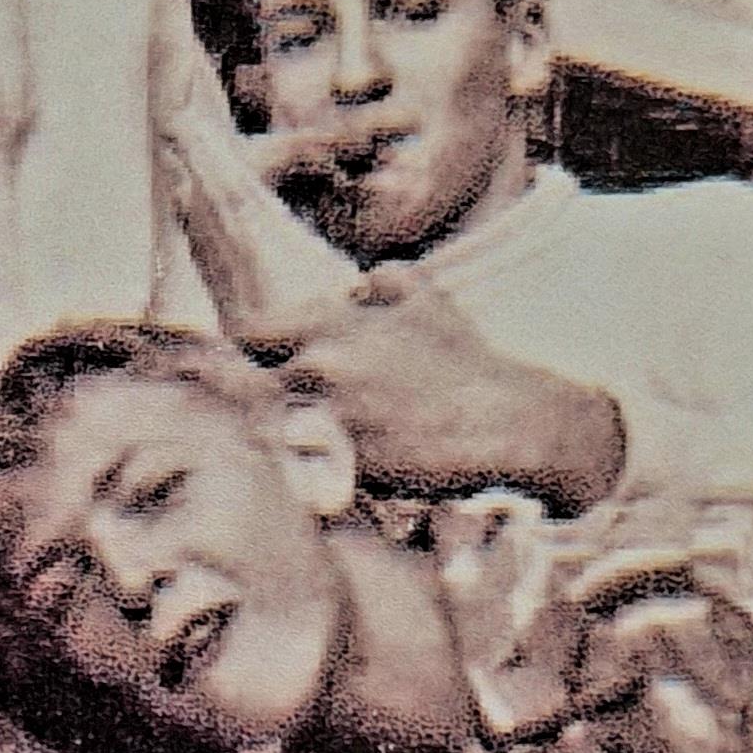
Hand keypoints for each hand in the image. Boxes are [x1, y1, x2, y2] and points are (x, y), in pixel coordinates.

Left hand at [285, 288, 623, 513]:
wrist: (503, 423)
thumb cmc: (464, 362)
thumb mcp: (427, 299)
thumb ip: (380, 282)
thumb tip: (352, 287)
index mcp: (330, 326)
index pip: (249, 332)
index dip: (252, 349)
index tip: (265, 363)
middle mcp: (321, 369)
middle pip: (252, 388)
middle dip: (266, 397)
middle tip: (287, 410)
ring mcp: (330, 419)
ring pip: (274, 431)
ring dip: (285, 434)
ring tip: (309, 442)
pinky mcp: (344, 467)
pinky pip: (304, 469)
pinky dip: (309, 469)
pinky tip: (329, 469)